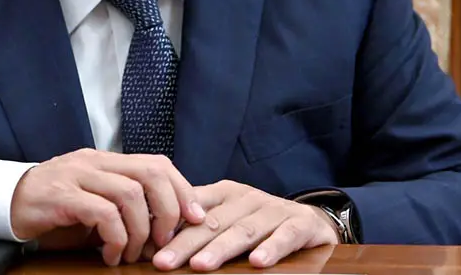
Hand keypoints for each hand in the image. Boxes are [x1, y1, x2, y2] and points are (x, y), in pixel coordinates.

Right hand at [9, 148, 207, 265]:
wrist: (5, 204)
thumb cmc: (55, 210)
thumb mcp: (94, 202)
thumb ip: (125, 207)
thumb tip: (167, 229)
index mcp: (107, 161)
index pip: (157, 163)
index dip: (182, 189)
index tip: (195, 217)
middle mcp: (94, 162)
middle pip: (150, 173)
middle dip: (168, 209)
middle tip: (167, 240)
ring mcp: (77, 175)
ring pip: (129, 195)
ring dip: (140, 231)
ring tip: (132, 254)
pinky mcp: (61, 196)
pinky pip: (102, 214)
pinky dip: (115, 238)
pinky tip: (110, 255)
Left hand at [151, 180, 338, 271]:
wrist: (310, 221)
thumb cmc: (260, 223)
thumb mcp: (228, 217)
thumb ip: (198, 224)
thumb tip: (155, 239)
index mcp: (225, 194)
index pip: (193, 209)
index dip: (170, 228)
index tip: (149, 247)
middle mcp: (248, 198)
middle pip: (213, 222)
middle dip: (186, 244)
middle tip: (164, 262)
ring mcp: (274, 210)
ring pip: (245, 230)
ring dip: (221, 249)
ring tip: (200, 265)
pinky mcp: (301, 224)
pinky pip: (286, 236)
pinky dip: (272, 248)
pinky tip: (257, 263)